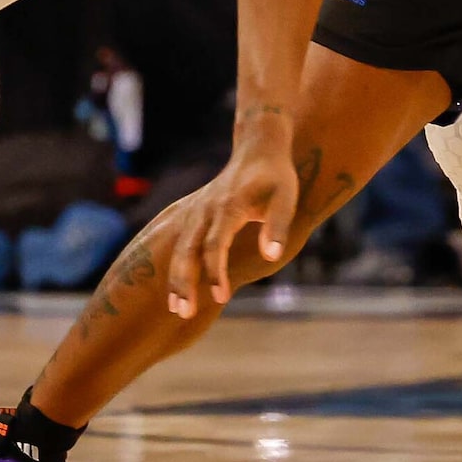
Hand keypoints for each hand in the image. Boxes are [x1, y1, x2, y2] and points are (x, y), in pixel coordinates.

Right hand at [159, 112, 298, 316]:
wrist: (258, 149)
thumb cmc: (276, 177)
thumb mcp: (286, 198)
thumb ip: (277, 226)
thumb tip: (272, 256)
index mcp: (228, 207)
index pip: (215, 244)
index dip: (216, 272)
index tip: (222, 297)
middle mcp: (206, 210)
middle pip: (187, 249)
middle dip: (184, 282)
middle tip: (185, 312)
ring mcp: (197, 211)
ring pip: (178, 248)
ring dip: (175, 279)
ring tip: (176, 309)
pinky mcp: (194, 214)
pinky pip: (178, 244)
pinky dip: (175, 268)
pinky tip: (176, 292)